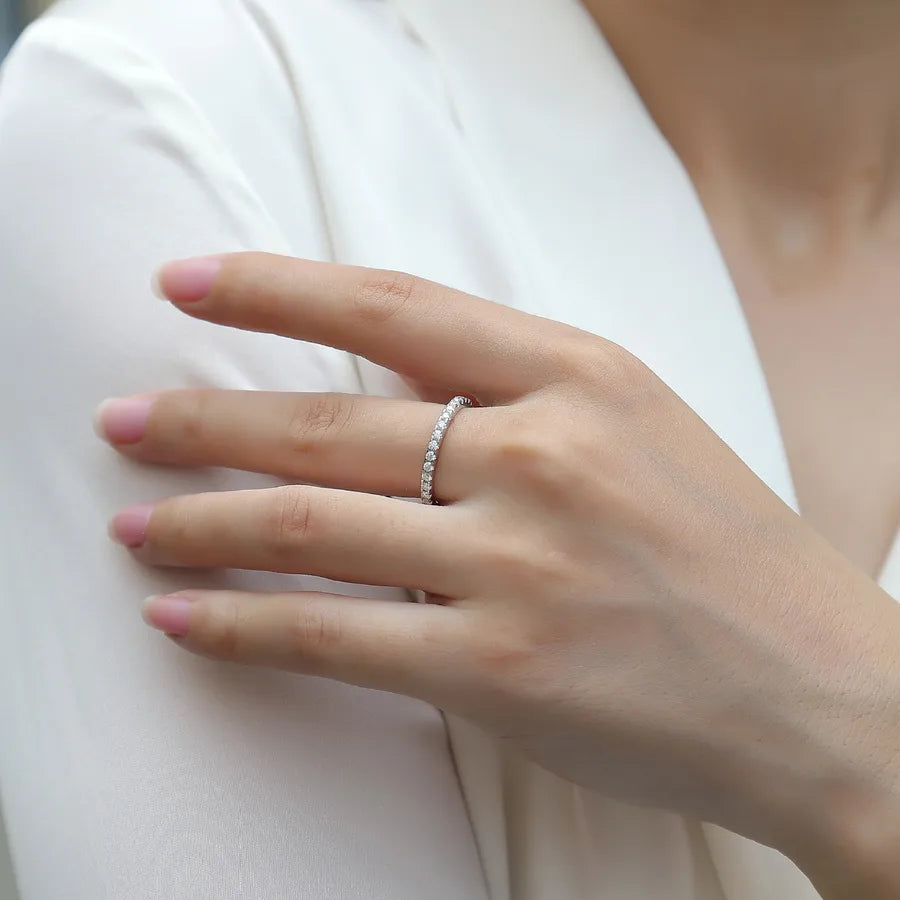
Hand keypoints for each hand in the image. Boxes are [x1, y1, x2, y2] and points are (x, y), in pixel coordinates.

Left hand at [96, 252, 899, 873]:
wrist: (821, 688)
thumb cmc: (731, 554)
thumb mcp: (636, 428)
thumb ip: (517, 400)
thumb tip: (385, 398)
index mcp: (580, 375)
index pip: (390, 305)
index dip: (272, 288)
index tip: (185, 282)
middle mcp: (541, 454)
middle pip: (323, 422)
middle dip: (200, 418)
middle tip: (122, 421)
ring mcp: (518, 562)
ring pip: (307, 526)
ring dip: (200, 521)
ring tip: (133, 521)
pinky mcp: (499, 668)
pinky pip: (330, 636)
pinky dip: (239, 627)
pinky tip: (181, 619)